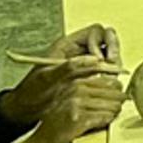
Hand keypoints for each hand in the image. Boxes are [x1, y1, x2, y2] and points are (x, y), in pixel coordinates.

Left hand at [0, 30, 122, 127]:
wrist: (27, 110)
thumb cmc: (31, 92)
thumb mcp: (47, 78)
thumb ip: (69, 67)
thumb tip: (93, 60)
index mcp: (68, 45)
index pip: (95, 32)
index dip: (100, 42)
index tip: (98, 59)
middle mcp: (79, 52)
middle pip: (107, 40)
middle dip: (113, 50)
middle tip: (112, 64)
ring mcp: (86, 65)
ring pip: (109, 56)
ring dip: (114, 64)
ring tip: (111, 76)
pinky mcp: (90, 79)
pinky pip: (107, 71)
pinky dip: (112, 76)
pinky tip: (109, 84)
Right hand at [0, 69, 125, 142]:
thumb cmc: (56, 130)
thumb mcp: (71, 106)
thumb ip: (90, 97)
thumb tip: (120, 94)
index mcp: (73, 83)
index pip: (109, 81)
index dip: (118, 91)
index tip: (119, 100)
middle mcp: (74, 90)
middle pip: (113, 91)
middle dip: (118, 102)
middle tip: (117, 111)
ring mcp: (75, 104)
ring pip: (111, 104)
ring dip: (114, 113)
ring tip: (110, 119)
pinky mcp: (78, 119)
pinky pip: (104, 118)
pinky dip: (107, 122)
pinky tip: (103, 125)